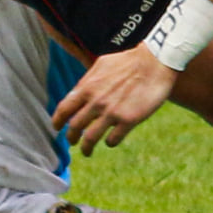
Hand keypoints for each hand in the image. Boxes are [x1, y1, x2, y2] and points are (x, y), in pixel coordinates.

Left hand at [54, 44, 178, 154]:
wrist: (155, 62)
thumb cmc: (129, 61)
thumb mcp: (101, 65)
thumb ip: (87, 81)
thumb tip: (77, 91)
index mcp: (87, 87)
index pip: (64, 109)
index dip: (57, 121)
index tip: (57, 128)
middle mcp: (96, 102)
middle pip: (75, 127)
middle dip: (71, 137)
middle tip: (72, 141)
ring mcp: (112, 112)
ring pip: (90, 138)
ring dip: (86, 148)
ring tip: (86, 151)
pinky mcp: (129, 120)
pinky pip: (112, 140)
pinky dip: (109, 143)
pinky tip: (112, 140)